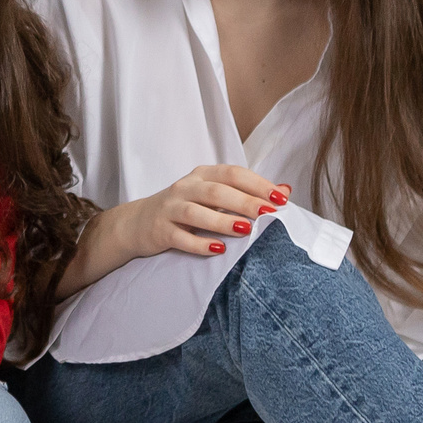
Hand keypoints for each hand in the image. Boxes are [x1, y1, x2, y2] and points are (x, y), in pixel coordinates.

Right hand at [131, 165, 287, 258]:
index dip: (257, 183)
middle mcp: (185, 188)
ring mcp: (170, 208)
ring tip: (245, 230)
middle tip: (269, 213)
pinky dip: (199, 243)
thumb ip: (247, 192)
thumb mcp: (212, 195)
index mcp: (202, 175)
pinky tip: (218, 249)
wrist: (138, 223)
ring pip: (196, 212)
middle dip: (245, 202)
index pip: (232, 173)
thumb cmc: (184, 209)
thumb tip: (285, 190)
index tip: (280, 197)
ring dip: (222, 221)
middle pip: (217, 191)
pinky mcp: (160, 230)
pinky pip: (180, 236)